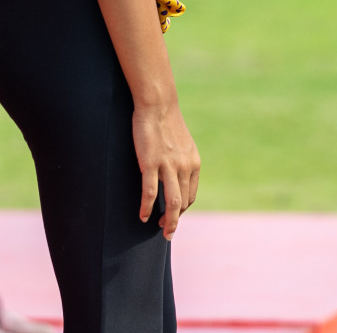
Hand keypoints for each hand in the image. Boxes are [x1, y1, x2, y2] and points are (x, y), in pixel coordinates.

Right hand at [133, 98, 200, 239]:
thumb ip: (182, 160)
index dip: (183, 208)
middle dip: (176, 219)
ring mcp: (168, 166)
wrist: (158, 104)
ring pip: (172, 202)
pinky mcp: (151, 163)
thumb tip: (177, 175)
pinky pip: (150, 193)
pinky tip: (143, 216)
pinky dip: (147, 207)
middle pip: (183, 202)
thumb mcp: (182, 144)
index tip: (174, 215)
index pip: (191, 194)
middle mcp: (185, 166)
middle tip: (167, 231)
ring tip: (161, 231)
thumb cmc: (167, 123)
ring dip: (168, 221)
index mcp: (193, 162)